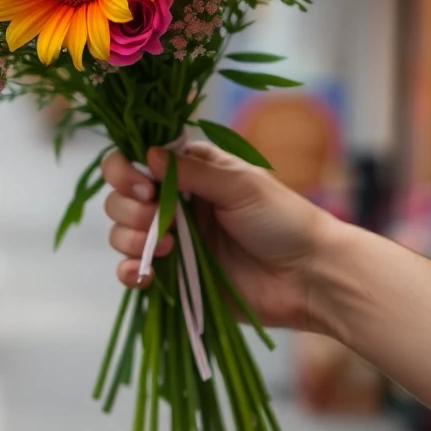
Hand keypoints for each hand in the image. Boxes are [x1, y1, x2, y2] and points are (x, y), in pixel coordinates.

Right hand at [102, 142, 336, 331]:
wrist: (309, 277)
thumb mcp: (240, 185)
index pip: (138, 160)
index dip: (127, 171)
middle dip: (129, 209)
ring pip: (122, 233)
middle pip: (121, 197)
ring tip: (168, 248)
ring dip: (131, 239)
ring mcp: (173, 241)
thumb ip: (191, 171)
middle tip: (156, 220)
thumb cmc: (282, 220)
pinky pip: (134, 272)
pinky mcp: (175, 278)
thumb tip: (148, 153)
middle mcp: (175, 202)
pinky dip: (130, 272)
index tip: (142, 187)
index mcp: (190, 172)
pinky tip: (145, 275)